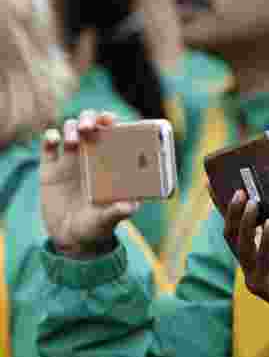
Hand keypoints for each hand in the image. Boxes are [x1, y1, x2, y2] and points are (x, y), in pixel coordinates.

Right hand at [40, 110, 139, 258]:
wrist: (71, 239)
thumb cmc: (99, 225)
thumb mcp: (110, 219)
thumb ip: (119, 211)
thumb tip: (131, 206)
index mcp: (111, 161)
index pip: (114, 132)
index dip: (112, 121)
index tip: (111, 120)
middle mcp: (92, 155)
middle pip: (91, 124)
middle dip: (91, 117)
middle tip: (90, 126)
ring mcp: (70, 160)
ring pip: (70, 130)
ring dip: (72, 128)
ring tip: (75, 141)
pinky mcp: (49, 169)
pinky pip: (48, 147)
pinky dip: (49, 137)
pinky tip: (54, 139)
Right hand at [222, 190, 268, 356]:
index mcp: (261, 247)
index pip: (239, 224)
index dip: (227, 207)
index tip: (216, 185)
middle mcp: (253, 260)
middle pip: (233, 234)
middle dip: (233, 212)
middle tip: (239, 191)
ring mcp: (255, 274)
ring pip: (241, 246)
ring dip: (246, 223)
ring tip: (252, 202)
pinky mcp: (263, 286)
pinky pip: (261, 261)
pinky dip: (265, 242)